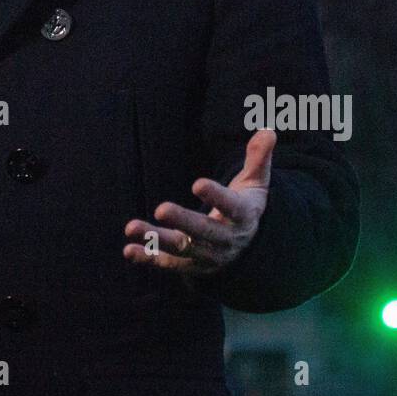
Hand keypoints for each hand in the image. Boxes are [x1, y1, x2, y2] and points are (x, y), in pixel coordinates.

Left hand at [123, 129, 275, 276]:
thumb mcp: (256, 183)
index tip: (197, 183)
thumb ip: (258, 159)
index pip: (231, 207)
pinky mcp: (189, 264)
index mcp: (242, 217)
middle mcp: (224, 240)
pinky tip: (128, 250)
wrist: (247, 249)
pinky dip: (148, 258)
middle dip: (182, 221)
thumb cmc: (246, 206)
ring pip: (181, 248)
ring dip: (155, 239)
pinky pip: (168, 263)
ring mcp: (206, 255)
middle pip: (203, 231)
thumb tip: (268, 131)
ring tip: (132, 226)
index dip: (216, 196)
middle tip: (161, 209)